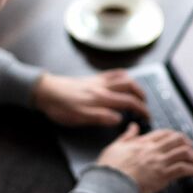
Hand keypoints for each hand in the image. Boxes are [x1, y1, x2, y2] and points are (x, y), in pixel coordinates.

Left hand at [34, 69, 148, 126]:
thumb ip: (100, 117)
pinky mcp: (92, 78)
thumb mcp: (79, 118)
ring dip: (135, 85)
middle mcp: (102, 87)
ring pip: (123, 77)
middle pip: (130, 87)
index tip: (147, 116)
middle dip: (142, 96)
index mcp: (101, 98)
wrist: (45, 91)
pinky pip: (112, 73)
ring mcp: (98, 81)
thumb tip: (120, 119)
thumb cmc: (60, 107)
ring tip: (139, 94)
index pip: (128, 102)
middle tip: (146, 106)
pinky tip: (124, 79)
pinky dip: (123, 75)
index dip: (141, 109)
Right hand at [97, 124, 192, 192]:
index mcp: (143, 142)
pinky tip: (192, 172)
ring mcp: (159, 162)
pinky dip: (190, 169)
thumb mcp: (116, 145)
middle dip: (188, 144)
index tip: (179, 140)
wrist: (110, 182)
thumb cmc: (111, 167)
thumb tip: (132, 127)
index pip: (165, 133)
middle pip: (178, 139)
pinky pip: (182, 169)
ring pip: (184, 152)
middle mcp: (154, 150)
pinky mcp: (162, 175)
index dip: (175, 135)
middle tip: (190, 150)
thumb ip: (127, 135)